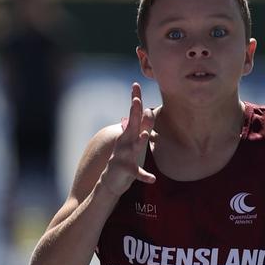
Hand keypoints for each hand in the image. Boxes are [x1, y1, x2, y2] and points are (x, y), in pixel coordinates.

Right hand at [100, 82, 155, 196]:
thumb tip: (149, 110)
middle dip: (134, 112)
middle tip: (136, 100)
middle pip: (131, 125)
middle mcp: (126, 141)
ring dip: (139, 140)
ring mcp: (124, 155)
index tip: (135, 85)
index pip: (134, 114)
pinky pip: (136, 173)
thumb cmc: (126, 156)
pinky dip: (144, 176)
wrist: (112, 178)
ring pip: (133, 147)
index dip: (135, 100)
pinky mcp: (126, 169)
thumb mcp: (135, 140)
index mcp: (129, 133)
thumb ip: (143, 126)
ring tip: (145, 135)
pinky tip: (152, 179)